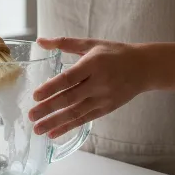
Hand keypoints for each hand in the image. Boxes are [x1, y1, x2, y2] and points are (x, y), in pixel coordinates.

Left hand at [28, 37, 148, 138]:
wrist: (144, 68)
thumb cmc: (114, 53)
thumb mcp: (90, 44)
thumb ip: (64, 43)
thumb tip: (40, 41)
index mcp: (93, 64)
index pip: (69, 78)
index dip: (52, 88)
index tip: (35, 96)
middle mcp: (98, 83)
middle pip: (70, 98)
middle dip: (49, 109)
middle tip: (30, 116)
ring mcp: (103, 98)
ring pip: (76, 112)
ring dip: (55, 122)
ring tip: (37, 129)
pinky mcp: (106, 109)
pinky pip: (84, 120)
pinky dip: (68, 127)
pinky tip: (53, 133)